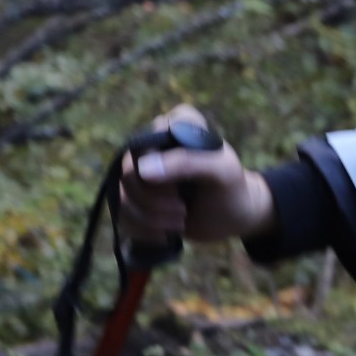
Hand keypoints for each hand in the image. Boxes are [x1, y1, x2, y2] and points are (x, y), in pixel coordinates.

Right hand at [117, 104, 274, 244]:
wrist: (234, 217)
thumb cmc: (232, 189)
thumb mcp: (222, 172)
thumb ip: (189, 162)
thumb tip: (143, 168)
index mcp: (177, 123)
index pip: (146, 144)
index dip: (160, 172)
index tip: (182, 186)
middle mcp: (154, 142)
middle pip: (129, 173)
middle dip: (155, 200)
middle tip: (182, 209)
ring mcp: (142, 170)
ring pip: (122, 195)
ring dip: (150, 218)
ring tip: (180, 220)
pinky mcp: (136, 196)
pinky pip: (120, 214)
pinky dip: (142, 229)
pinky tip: (165, 232)